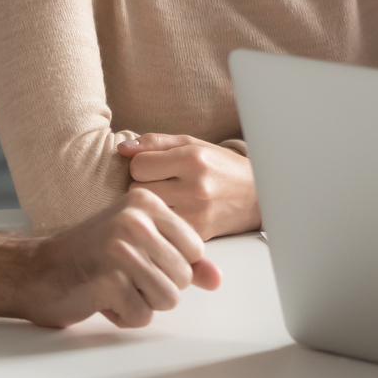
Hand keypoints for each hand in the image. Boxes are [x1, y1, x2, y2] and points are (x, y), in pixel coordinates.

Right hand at [9, 189, 220, 328]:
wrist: (36, 269)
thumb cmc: (89, 255)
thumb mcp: (140, 243)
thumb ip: (181, 258)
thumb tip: (216, 279)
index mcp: (146, 202)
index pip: (195, 249)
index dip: (172, 266)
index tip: (142, 260)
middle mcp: (135, 220)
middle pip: (183, 277)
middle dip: (157, 288)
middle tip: (124, 276)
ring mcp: (121, 248)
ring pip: (168, 299)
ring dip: (142, 303)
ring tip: (115, 286)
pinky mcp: (108, 279)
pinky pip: (141, 315)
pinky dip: (123, 315)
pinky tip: (102, 297)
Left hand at [118, 133, 261, 238]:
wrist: (256, 194)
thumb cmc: (220, 166)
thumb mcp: (191, 144)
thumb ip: (154, 143)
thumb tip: (121, 148)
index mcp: (192, 159)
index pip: (138, 166)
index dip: (141, 166)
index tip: (153, 168)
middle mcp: (195, 187)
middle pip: (138, 191)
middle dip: (144, 187)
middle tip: (160, 185)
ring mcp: (197, 214)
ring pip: (148, 213)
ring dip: (152, 207)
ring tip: (166, 200)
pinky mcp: (199, 235)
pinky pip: (163, 230)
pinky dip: (164, 224)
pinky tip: (174, 215)